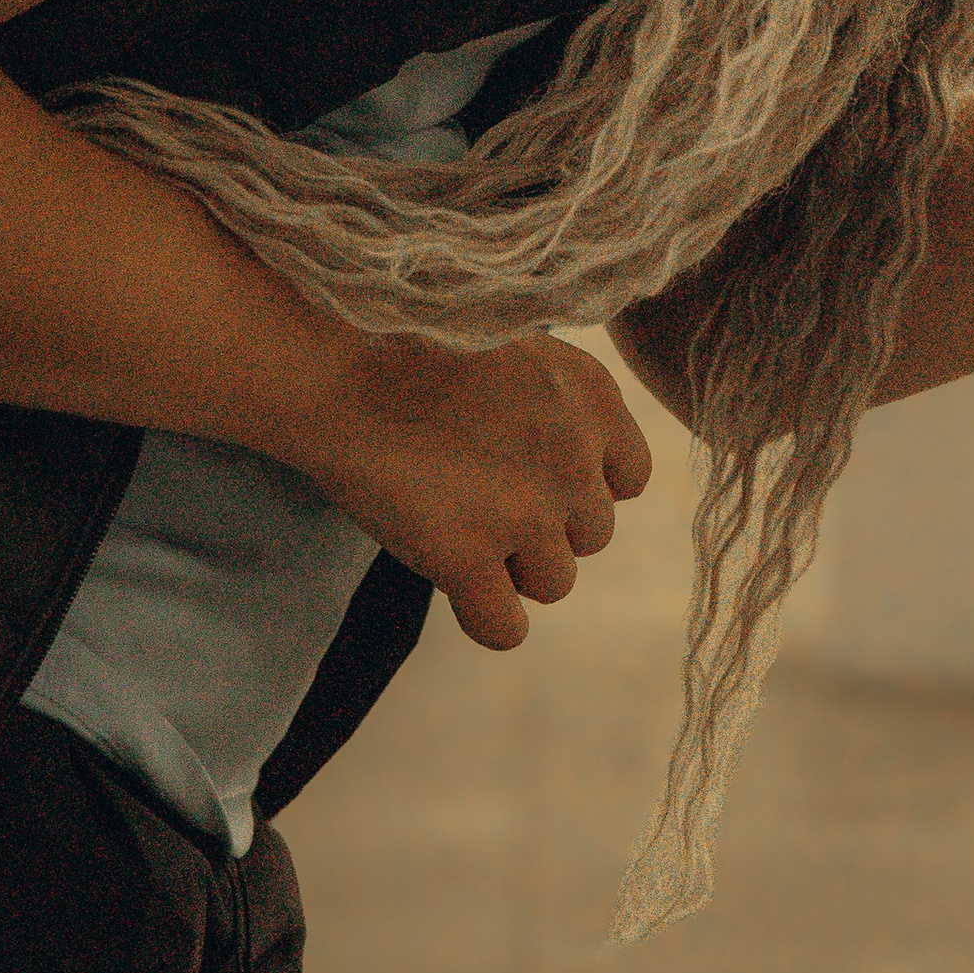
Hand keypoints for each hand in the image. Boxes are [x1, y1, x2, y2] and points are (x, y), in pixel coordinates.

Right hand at [297, 328, 654, 651]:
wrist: (342, 363)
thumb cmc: (417, 344)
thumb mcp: (518, 346)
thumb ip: (557, 402)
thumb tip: (570, 454)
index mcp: (593, 397)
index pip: (630, 477)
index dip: (583, 487)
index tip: (538, 479)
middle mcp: (575, 457)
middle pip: (592, 534)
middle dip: (547, 528)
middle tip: (484, 502)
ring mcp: (526, 512)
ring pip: (556, 582)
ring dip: (516, 570)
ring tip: (462, 531)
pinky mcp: (467, 557)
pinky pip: (505, 628)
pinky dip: (488, 619)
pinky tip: (461, 591)